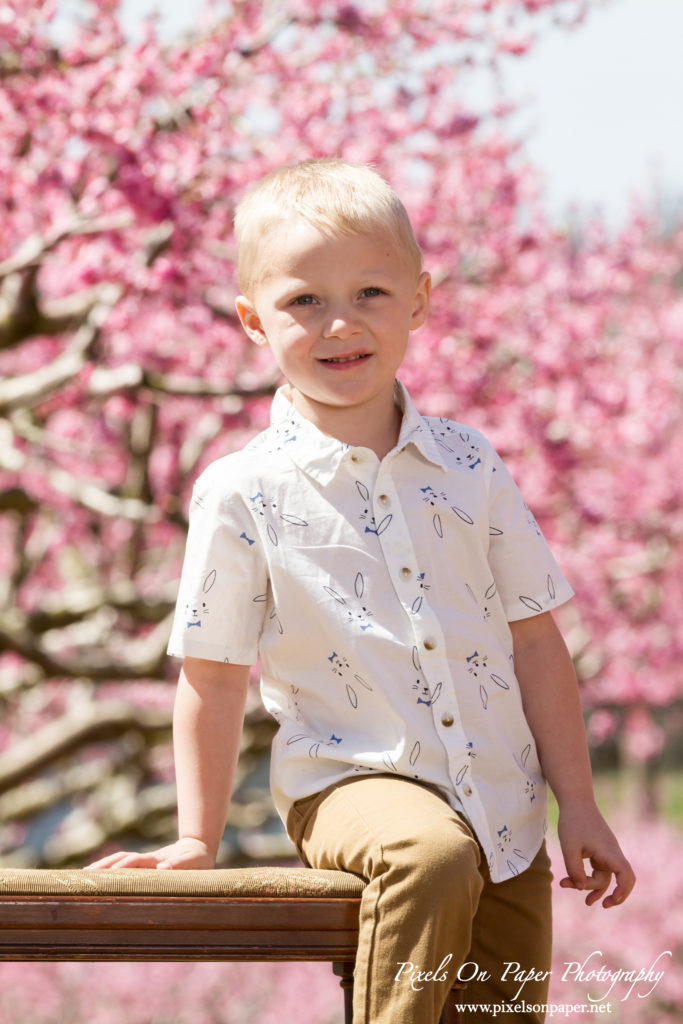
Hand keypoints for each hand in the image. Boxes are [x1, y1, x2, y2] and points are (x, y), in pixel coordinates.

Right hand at [85, 836, 214, 870]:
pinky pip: (123, 865)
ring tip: (85, 875)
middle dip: (104, 866)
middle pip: (121, 859)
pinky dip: (109, 868)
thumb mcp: (193, 862)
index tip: (107, 875)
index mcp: (157, 860)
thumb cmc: (197, 860)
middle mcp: (147, 859)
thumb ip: (180, 865)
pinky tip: (97, 876)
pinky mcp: (144, 865)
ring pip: (119, 860)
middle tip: (85, 876)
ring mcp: (144, 861)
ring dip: (103, 866)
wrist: (198, 849)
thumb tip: (162, 869)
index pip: (135, 861)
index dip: (121, 866)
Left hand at [557, 802, 634, 908]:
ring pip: (604, 876)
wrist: (575, 801)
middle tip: (589, 903)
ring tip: (585, 902)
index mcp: (609, 852)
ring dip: (593, 888)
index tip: (610, 900)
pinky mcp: (600, 851)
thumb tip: (580, 887)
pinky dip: (590, 878)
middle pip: (614, 879)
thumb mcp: (569, 847)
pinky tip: (577, 884)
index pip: (626, 875)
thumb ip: (574, 869)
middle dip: (606, 894)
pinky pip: (599, 870)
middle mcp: (612, 854)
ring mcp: (607, 853)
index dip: (622, 891)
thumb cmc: (573, 822)